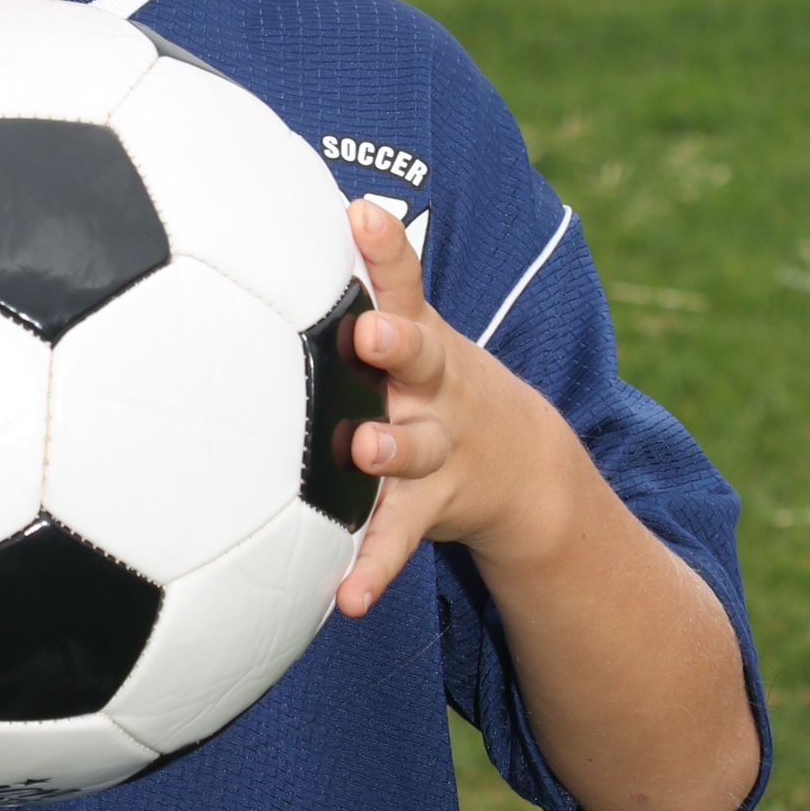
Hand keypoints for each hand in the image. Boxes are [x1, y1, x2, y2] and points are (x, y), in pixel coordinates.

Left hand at [334, 197, 569, 617]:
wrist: (521, 461)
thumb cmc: (426, 378)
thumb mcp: (411, 327)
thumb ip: (361, 281)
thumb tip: (288, 211)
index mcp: (418, 338)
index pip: (402, 282)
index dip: (384, 249)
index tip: (361, 215)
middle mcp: (432, 387)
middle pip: (418, 358)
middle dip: (395, 343)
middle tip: (367, 334)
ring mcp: (436, 447)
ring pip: (411, 449)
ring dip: (389, 451)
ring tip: (366, 452)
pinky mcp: (428, 505)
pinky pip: (396, 538)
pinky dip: (371, 568)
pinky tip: (344, 600)